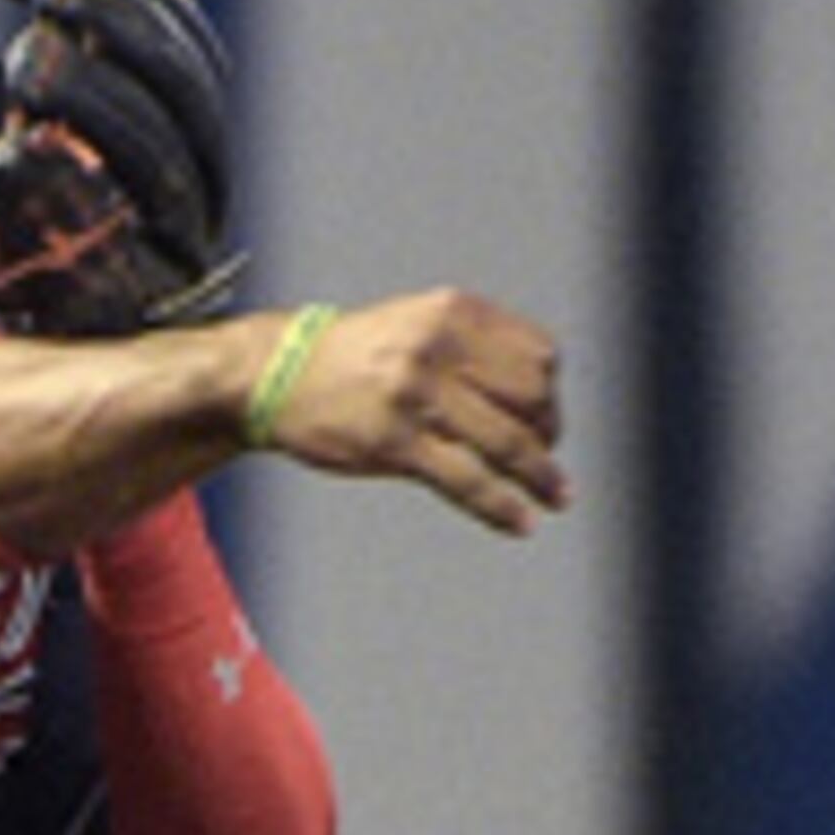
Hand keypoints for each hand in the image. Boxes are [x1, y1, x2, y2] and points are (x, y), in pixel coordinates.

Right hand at [252, 290, 568, 536]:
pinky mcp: (394, 442)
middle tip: (544, 459)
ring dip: (540, 476)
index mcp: (453, 313)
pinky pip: (466, 480)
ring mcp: (416, 395)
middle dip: (548, 434)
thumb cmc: (352, 357)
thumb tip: (532, 395)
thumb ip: (471, 346)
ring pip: (505, 441)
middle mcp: (439, 347)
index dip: (551, 394)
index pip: (538, 355)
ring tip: (556, 498)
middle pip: (532, 397)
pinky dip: (501, 506)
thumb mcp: (417, 325)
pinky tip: (521, 521)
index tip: (546, 421)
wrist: (278, 373)